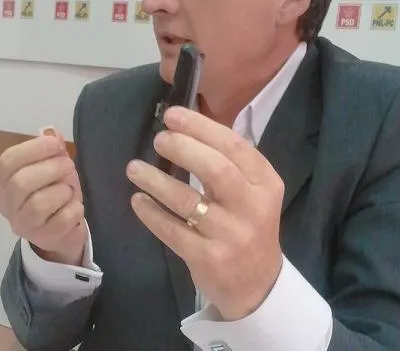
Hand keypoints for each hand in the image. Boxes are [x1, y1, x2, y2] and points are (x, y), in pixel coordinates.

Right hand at [0, 127, 85, 265]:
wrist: (63, 228)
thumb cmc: (53, 190)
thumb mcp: (51, 165)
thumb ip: (50, 149)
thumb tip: (51, 132)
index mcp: (2, 182)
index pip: (7, 162)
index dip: (33, 149)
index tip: (55, 143)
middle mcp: (7, 205)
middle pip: (20, 183)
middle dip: (50, 169)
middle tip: (69, 165)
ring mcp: (23, 225)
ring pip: (38, 204)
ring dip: (61, 190)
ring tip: (69, 189)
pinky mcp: (44, 238)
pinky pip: (61, 220)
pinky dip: (74, 209)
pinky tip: (74, 206)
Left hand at [126, 106, 283, 320]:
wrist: (256, 284)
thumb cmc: (246, 224)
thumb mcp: (251, 191)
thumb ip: (226, 161)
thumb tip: (183, 126)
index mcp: (265, 183)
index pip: (234, 146)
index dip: (201, 127)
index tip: (172, 115)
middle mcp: (253, 207)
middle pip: (215, 169)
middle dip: (182, 148)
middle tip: (158, 139)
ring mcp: (232, 235)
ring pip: (188, 201)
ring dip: (156, 180)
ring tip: (134, 168)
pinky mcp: (209, 259)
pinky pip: (173, 231)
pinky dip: (152, 213)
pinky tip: (137, 200)